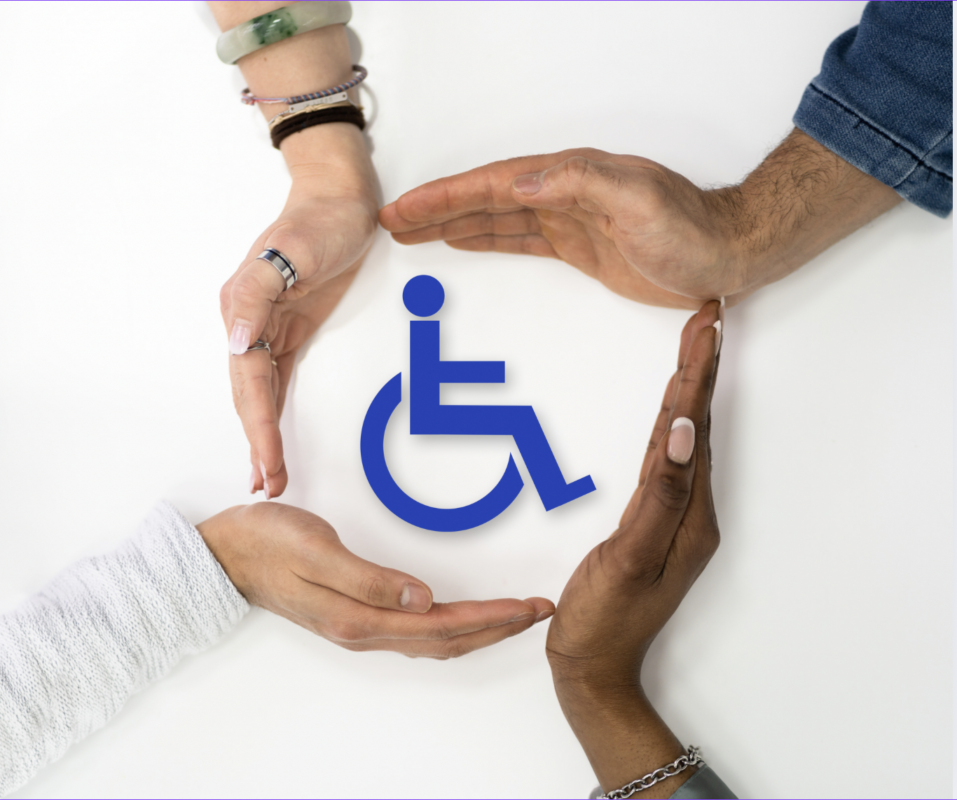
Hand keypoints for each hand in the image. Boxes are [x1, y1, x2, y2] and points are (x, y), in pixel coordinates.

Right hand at [197, 503, 553, 657]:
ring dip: (479, 630)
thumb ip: (369, 579)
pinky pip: (418, 633)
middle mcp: (364, 631)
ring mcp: (361, 628)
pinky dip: (452, 627)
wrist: (227, 553)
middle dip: (498, 627)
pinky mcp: (357, 615)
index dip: (490, 618)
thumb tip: (423, 600)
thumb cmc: (269, 543)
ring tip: (515, 616)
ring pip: (435, 640)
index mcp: (359, 618)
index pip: (442, 626)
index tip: (528, 608)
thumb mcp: (316, 552)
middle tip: (539, 611)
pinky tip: (464, 618)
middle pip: (447, 640)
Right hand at [222, 176, 376, 499]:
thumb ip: (257, 296)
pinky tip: (272, 433)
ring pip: (260, 393)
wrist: (340, 199)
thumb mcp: (289, 251)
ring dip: (263, 433)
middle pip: (250, 396)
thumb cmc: (317, 221)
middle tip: (268, 486)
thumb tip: (235, 342)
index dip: (259, 427)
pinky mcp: (289, 328)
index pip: (250, 382)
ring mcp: (268, 327)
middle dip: (259, 442)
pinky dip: (273, 410)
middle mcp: (248, 323)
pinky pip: (276, 378)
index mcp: (242, 309)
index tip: (268, 464)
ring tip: (269, 474)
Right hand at [379, 130, 900, 307]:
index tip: (405, 207)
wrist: (723, 254)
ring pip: (494, 219)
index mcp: (568, 177)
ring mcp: (566, 219)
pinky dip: (486, 238)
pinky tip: (464, 238)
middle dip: (434, 207)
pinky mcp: (576, 246)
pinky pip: (518, 239)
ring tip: (412, 230)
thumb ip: (579, 184)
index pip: (492, 184)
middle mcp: (561, 193)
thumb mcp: (636, 199)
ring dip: (452, 222)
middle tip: (391, 219)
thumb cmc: (689, 228)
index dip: (444, 196)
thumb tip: (521, 183)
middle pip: (483, 199)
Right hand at [544, 301, 721, 796]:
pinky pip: (664, 458)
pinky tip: (668, 408)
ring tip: (695, 346)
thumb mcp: (630, 558)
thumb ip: (658, 496)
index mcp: (690, 515)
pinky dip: (669, 422)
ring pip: (681, 437)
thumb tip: (678, 433)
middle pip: (695, 424)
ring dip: (689, 389)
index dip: (699, 374)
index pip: (694, 428)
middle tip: (707, 318)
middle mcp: (690, 510)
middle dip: (702, 367)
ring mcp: (673, 517)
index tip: (707, 325)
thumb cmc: (604, 620)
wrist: (593, 669)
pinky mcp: (651, 521)